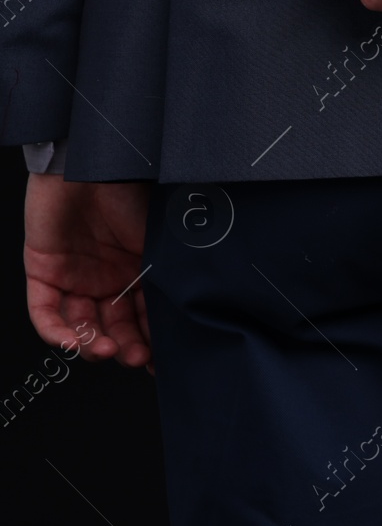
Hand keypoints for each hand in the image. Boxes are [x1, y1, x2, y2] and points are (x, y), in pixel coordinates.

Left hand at [23, 173, 153, 371]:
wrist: (95, 161)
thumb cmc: (136, 190)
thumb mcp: (163, 239)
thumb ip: (172, 274)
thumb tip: (196, 309)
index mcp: (140, 270)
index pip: (146, 316)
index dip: (153, 341)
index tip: (161, 364)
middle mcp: (108, 278)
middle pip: (114, 326)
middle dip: (125, 346)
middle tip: (137, 358)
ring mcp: (75, 276)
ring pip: (80, 325)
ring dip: (93, 344)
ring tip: (107, 350)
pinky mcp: (43, 271)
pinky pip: (44, 312)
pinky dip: (56, 331)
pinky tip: (71, 342)